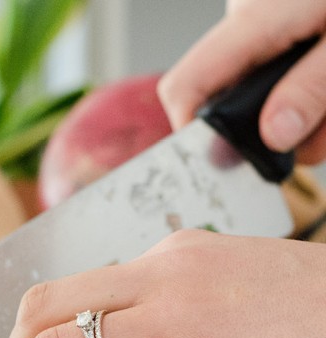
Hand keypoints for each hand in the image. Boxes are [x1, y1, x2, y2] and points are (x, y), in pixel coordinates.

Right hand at [157, 0, 325, 163]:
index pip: (186, 87)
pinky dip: (318, 83)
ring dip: (313, 110)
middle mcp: (250, 15)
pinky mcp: (289, 16)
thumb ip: (315, 88)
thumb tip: (273, 135)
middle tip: (325, 132)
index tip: (229, 161)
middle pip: (235, 96)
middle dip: (283, 127)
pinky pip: (291, 65)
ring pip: (270, 87)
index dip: (195, 132)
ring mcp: (269, 14)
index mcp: (256, 18)